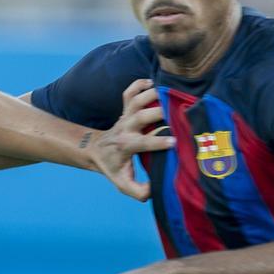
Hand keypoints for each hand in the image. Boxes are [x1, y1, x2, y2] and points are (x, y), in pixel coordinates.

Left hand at [87, 79, 173, 200]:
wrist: (95, 150)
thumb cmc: (112, 167)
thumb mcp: (122, 184)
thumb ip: (138, 191)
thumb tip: (155, 190)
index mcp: (125, 145)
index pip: (142, 143)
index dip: (157, 143)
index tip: (174, 143)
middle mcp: (125, 128)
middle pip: (140, 116)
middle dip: (158, 113)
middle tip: (178, 113)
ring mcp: (125, 116)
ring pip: (135, 100)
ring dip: (151, 94)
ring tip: (170, 94)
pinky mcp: (125, 109)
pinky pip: (129, 92)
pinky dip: (138, 84)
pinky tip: (153, 82)